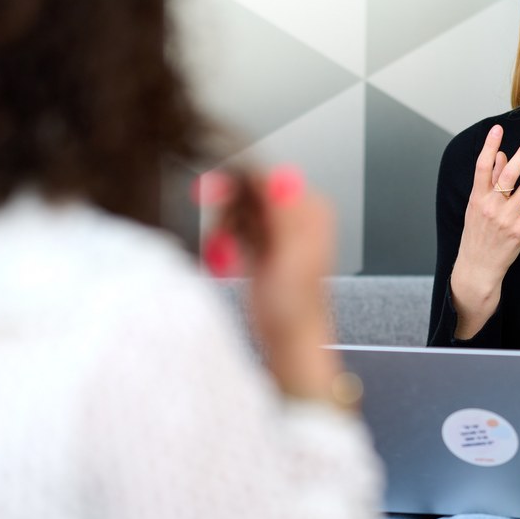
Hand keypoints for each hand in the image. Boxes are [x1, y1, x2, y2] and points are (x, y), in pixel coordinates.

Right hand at [199, 165, 342, 399]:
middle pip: (248, 191)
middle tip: (212, 229)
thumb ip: (285, 214)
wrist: (288, 342)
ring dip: (223, 231)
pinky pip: (233, 230)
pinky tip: (224, 261)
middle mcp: (294, 216)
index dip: (236, 180)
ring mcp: (276, 231)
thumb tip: (283, 176)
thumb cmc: (295, 310)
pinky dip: (224, 243)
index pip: (268, 177)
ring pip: (236, 210)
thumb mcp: (290, 257)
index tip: (210, 190)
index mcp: (309, 211)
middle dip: (226, 212)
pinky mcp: (259, 246)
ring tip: (224, 257)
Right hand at [450, 126, 519, 337]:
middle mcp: (491, 206)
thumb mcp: (476, 207)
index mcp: (477, 198)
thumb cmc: (476, 235)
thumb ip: (488, 182)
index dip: (490, 146)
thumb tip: (501, 156)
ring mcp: (507, 219)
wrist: (478, 267)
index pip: (482, 166)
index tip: (497, 129)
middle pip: (508, 174)